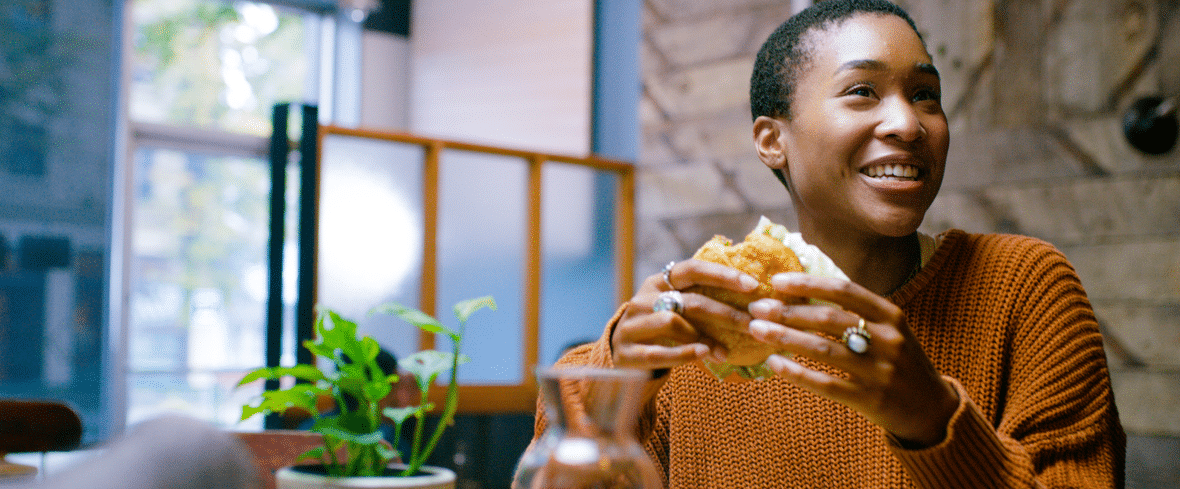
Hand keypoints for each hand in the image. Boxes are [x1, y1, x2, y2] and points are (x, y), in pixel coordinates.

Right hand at [611, 259, 760, 376]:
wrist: (619, 357)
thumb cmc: (658, 331)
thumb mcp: (674, 309)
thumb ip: (700, 302)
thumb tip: (750, 302)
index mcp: (658, 283)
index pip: (692, 269)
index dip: (723, 275)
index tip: (752, 285)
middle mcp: (644, 299)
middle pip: (690, 300)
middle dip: (726, 313)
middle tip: (753, 325)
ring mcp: (633, 325)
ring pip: (672, 322)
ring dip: (705, 337)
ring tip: (726, 352)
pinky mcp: (627, 352)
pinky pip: (658, 352)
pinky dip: (683, 354)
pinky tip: (703, 356)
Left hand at [747, 272, 958, 446]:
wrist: (933, 409)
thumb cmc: (898, 361)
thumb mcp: (888, 329)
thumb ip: (854, 312)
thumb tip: (802, 291)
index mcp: (891, 315)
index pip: (844, 291)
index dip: (808, 284)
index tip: (777, 281)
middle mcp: (888, 340)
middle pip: (829, 319)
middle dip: (788, 311)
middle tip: (756, 308)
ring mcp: (881, 371)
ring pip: (823, 350)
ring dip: (785, 338)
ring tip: (756, 330)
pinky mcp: (872, 399)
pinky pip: (827, 384)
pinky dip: (797, 373)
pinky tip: (774, 364)